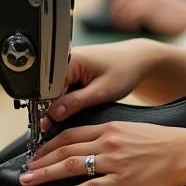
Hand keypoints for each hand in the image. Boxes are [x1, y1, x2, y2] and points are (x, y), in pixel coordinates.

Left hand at [17, 121, 185, 185]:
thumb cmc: (166, 143)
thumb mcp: (134, 130)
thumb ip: (112, 136)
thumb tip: (92, 146)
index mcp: (111, 128)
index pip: (71, 134)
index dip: (49, 144)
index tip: (37, 152)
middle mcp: (109, 142)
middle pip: (65, 150)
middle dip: (41, 160)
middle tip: (25, 169)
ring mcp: (114, 162)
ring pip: (72, 167)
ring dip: (47, 174)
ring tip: (31, 181)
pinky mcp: (123, 181)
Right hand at [45, 40, 159, 124]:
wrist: (138, 61)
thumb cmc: (125, 71)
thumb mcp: (101, 91)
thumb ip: (75, 102)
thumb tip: (52, 113)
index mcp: (70, 60)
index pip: (48, 88)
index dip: (47, 108)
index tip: (48, 125)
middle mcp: (66, 60)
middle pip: (50, 89)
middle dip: (54, 107)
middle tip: (61, 123)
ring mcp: (70, 64)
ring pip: (57, 90)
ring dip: (64, 103)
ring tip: (76, 110)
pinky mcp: (75, 70)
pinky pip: (65, 87)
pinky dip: (70, 98)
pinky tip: (79, 103)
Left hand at [109, 0, 185, 33]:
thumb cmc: (176, 12)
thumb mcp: (158, 0)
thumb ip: (142, 1)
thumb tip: (123, 12)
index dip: (118, 6)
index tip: (121, 19)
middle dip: (117, 13)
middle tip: (121, 26)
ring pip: (123, 7)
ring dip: (122, 19)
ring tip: (128, 29)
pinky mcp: (150, 8)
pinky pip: (130, 15)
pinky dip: (129, 23)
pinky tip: (136, 29)